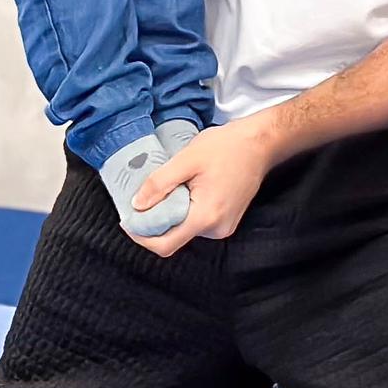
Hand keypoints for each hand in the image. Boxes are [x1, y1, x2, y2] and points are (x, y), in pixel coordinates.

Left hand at [130, 114, 277, 257]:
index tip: (127, 220)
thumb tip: (137, 206)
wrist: (259, 143)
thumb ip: (159, 184)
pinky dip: (184, 210)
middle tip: (143, 196)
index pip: (165, 244)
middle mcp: (217, 229)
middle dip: (154, 221)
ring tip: (168, 187)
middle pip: (174, 237)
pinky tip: (184, 189)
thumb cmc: (226, 147)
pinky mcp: (226, 220)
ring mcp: (224, 227)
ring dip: (170, 213)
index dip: (141, 236)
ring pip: (185, 229)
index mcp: (206, 217)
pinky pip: (197, 222)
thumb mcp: (186, 159)